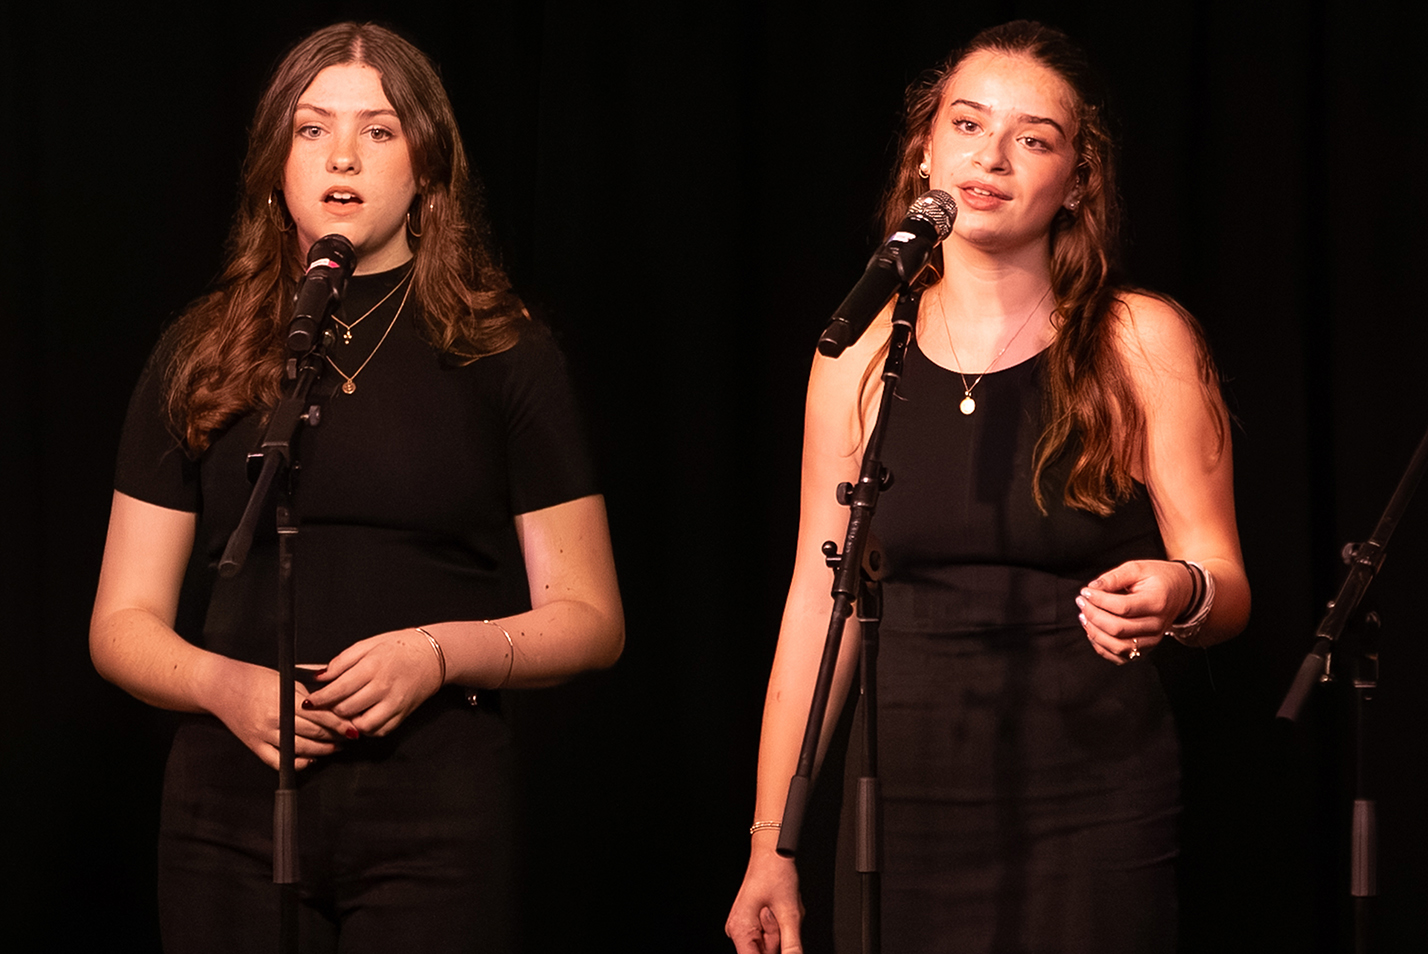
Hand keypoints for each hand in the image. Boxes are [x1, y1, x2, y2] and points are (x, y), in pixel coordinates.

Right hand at [204, 657, 353, 769]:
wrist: (220, 686)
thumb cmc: (254, 677)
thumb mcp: (286, 674)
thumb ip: (311, 680)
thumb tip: (337, 680)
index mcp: (286, 698)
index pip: (321, 715)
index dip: (340, 724)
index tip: (354, 727)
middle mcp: (276, 718)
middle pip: (315, 733)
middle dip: (336, 737)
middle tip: (350, 737)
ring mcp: (265, 734)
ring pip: (301, 749)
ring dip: (322, 751)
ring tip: (335, 747)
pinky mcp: (255, 746)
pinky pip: (279, 761)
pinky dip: (297, 763)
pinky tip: (310, 760)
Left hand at [304, 628, 443, 737]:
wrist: (433, 656)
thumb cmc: (400, 647)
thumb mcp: (368, 645)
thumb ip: (342, 661)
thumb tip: (321, 676)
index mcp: (373, 667)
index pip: (339, 689)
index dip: (320, 699)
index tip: (308, 702)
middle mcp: (384, 687)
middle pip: (346, 709)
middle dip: (330, 711)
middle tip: (323, 707)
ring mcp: (394, 704)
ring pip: (361, 725)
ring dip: (348, 722)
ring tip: (342, 713)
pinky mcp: (402, 715)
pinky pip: (378, 731)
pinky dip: (365, 728)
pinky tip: (361, 717)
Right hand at [726, 850, 803, 953]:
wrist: (773, 851)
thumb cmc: (775, 872)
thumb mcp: (789, 914)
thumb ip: (792, 946)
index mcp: (740, 931)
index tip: (785, 942)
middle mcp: (738, 930)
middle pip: (765, 953)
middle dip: (780, 940)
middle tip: (783, 917)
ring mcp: (745, 925)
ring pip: (770, 945)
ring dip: (782, 931)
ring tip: (783, 909)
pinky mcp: (752, 921)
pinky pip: (769, 934)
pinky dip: (780, 925)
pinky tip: (781, 910)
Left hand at [1076, 559, 1192, 664]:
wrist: (1180, 592)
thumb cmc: (1157, 578)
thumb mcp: (1137, 568)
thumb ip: (1114, 577)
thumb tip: (1092, 588)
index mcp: (1156, 602)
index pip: (1123, 607)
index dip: (1099, 600)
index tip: (1085, 591)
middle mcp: (1157, 625)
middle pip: (1118, 629)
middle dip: (1093, 616)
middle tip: (1082, 602)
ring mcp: (1152, 639)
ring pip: (1118, 647)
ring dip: (1095, 633)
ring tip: (1084, 616)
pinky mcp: (1145, 648)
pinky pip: (1120, 656)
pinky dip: (1102, 647)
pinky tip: (1093, 631)